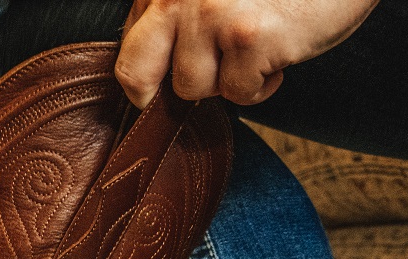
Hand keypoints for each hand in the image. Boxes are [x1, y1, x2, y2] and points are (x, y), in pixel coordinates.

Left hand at [116, 0, 379, 107]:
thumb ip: (171, 15)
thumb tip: (141, 74)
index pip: (128, 46)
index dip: (147, 73)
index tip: (158, 85)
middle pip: (135, 74)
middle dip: (155, 93)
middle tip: (178, 95)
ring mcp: (210, 16)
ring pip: (192, 88)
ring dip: (225, 82)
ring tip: (253, 52)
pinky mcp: (248, 37)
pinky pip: (238, 94)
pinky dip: (262, 86)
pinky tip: (278, 55)